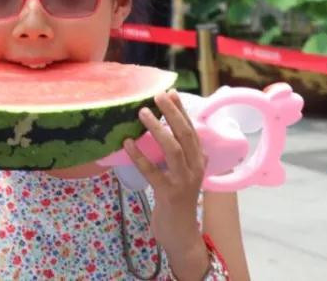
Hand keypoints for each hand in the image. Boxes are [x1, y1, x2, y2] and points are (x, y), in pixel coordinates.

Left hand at [124, 91, 210, 279]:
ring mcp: (183, 182)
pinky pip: (153, 172)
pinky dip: (140, 156)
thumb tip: (169, 129)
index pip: (192, 131)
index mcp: (199, 162)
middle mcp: (195, 169)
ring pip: (173, 150)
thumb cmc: (177, 200)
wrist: (181, 234)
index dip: (182, 111)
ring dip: (158, 130)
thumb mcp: (184, 174)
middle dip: (173, 113)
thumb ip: (181, 155)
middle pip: (186, 136)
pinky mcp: (169, 194)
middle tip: (158, 95)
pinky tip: (128, 143)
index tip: (170, 92)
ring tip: (142, 112)